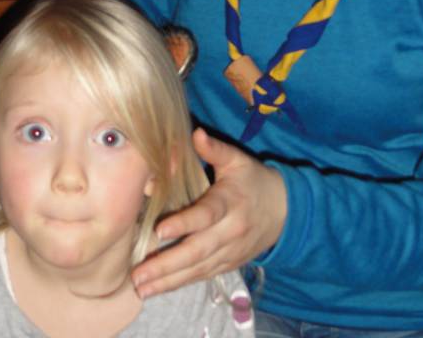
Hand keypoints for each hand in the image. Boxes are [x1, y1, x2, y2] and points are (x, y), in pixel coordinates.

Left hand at [132, 128, 286, 297]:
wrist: (284, 211)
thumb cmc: (253, 180)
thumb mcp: (237, 160)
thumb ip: (215, 149)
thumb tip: (195, 133)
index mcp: (230, 202)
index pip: (206, 215)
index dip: (184, 223)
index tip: (159, 231)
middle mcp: (230, 231)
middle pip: (198, 251)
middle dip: (167, 265)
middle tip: (138, 275)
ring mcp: (230, 252)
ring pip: (198, 269)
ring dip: (168, 281)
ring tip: (141, 288)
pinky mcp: (229, 264)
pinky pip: (203, 275)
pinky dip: (180, 284)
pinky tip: (158, 289)